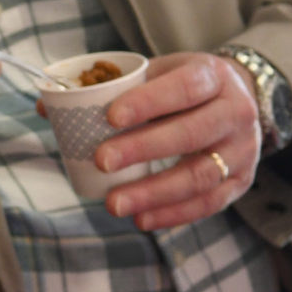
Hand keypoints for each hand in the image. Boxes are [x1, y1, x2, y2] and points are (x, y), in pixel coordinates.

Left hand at [98, 52, 260, 229]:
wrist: (240, 98)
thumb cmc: (184, 87)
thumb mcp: (158, 72)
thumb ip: (111, 87)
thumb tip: (48, 109)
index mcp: (214, 76)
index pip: (184, 88)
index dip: (148, 102)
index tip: (110, 117)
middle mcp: (236, 112)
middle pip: (192, 133)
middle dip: (144, 149)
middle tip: (102, 161)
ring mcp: (243, 149)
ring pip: (201, 175)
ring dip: (155, 192)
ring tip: (114, 203)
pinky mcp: (241, 180)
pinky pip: (209, 203)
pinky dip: (174, 214)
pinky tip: (141, 219)